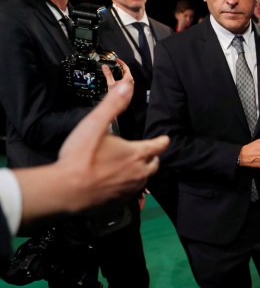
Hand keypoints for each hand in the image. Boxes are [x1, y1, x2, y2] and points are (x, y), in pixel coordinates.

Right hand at [58, 82, 167, 210]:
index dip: (162, 141)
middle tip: (150, 153)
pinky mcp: (121, 202)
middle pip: (154, 164)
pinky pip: (131, 192)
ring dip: (142, 171)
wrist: (67, 190)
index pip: (158, 146)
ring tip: (134, 166)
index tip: (165, 139)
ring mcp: (131, 190)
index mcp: (137, 154)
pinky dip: (130, 185)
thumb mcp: (95, 124)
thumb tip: (127, 85)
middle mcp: (139, 173)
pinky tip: (120, 183)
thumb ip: (113, 105)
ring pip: (144, 179)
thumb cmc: (81, 156)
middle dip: (153, 157)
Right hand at [102, 59, 133, 92]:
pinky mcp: (128, 91)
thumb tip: (105, 67)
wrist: (118, 105)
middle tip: (116, 65)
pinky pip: (126, 83)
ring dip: (122, 74)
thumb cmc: (116, 95)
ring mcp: (130, 87)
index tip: (117, 60)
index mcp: (128, 79)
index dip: (121, 63)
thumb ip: (108, 74)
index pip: (126, 67)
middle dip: (121, 68)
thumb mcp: (111, 83)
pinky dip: (122, 80)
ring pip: (127, 78)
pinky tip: (118, 81)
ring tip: (116, 72)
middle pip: (127, 73)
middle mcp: (131, 83)